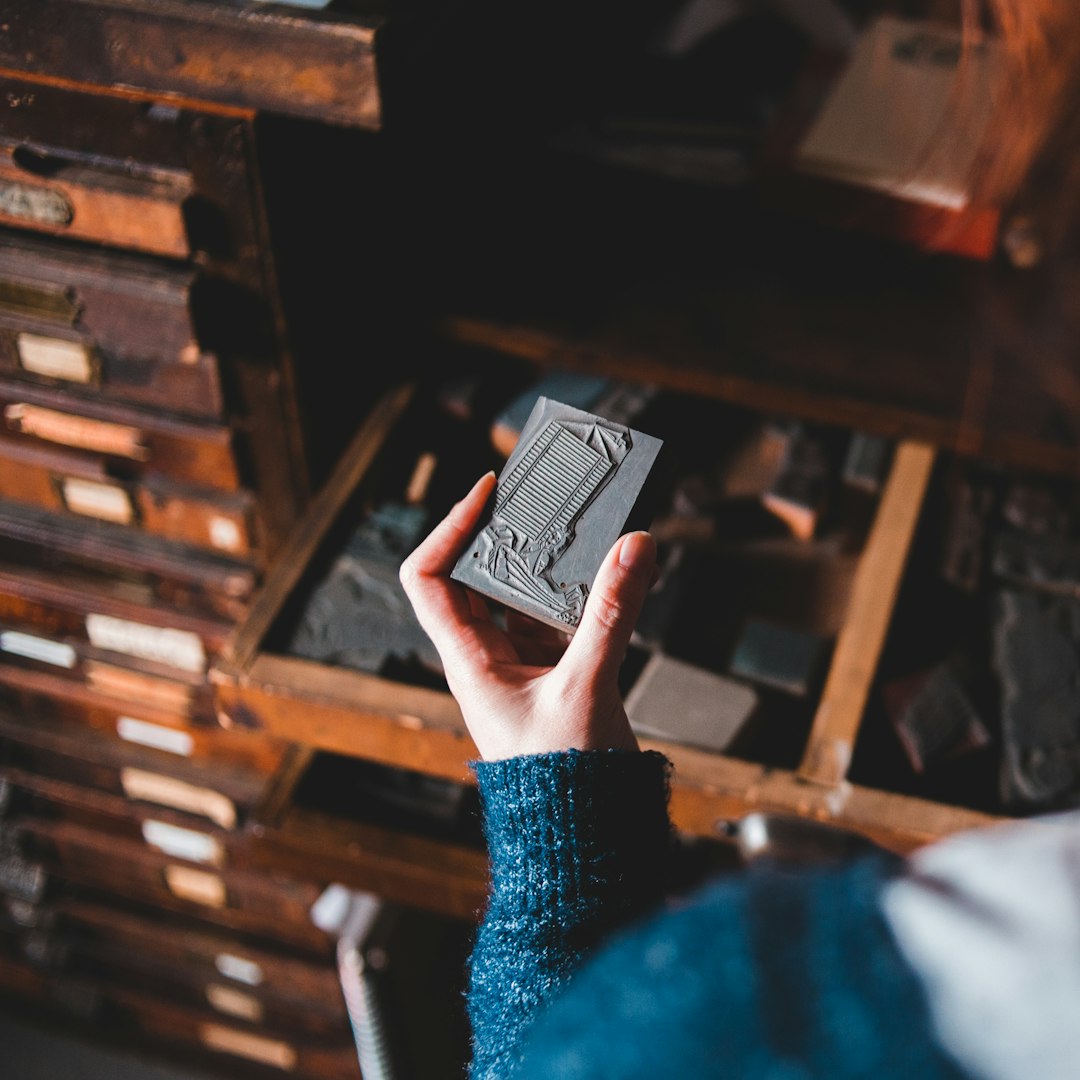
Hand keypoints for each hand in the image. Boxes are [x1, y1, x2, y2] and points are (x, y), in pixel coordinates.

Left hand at [400, 472, 657, 760]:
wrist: (584, 837)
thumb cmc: (562, 783)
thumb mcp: (586, 688)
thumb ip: (612, 616)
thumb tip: (635, 547)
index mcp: (469, 659)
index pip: (430, 578)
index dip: (449, 528)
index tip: (487, 491)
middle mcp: (488, 656)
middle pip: (480, 575)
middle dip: (511, 534)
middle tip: (543, 497)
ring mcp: (522, 664)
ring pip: (526, 594)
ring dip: (553, 562)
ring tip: (585, 526)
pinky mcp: (557, 673)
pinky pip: (563, 617)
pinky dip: (585, 593)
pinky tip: (615, 575)